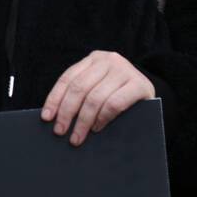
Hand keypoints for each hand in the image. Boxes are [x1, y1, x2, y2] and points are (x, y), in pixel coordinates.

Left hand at [41, 50, 155, 146]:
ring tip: (77, 136)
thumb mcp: (97, 88)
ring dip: (83, 121)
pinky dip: (102, 118)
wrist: (149, 94)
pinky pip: (114, 103)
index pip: (67, 79)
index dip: (55, 99)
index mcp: (93, 59)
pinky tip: (96, 128)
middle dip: (67, 113)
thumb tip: (54, 117)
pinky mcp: (139, 85)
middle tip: (60, 132)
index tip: (46, 118)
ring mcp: (125, 70)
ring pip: (95, 98)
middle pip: (79, 88)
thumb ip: (81, 94)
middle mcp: (109, 60)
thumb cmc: (117, 94)